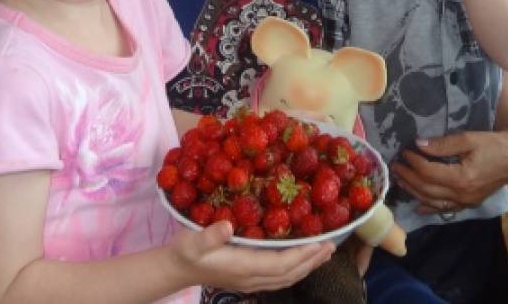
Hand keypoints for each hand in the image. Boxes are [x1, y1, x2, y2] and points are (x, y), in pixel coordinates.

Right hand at [169, 221, 333, 291]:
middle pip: (290, 273)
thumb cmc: (185, 251)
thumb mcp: (192, 241)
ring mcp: (251, 282)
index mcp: (243, 266)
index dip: (302, 255)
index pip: (281, 264)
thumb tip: (228, 226)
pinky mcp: (248, 279)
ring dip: (307, 266)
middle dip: (312, 261)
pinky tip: (301, 261)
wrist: (175, 269)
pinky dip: (295, 269)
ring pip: (286, 278)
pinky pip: (279, 277)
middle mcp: (251, 278)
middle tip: (332, 246)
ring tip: (324, 253)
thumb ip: (210, 235)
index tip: (321, 243)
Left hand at [391, 128, 507, 214]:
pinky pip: (446, 209)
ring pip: (433, 201)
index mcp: (462, 177)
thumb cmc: (493, 144)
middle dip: (408, 177)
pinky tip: (418, 206)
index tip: (405, 151)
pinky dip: (430, 207)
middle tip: (395, 165)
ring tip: (401, 180)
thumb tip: (418, 145)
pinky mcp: (469, 203)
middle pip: (427, 189)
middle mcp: (462, 194)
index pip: (428, 172)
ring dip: (414, 192)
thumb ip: (443, 144)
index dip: (414, 162)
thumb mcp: (468, 139)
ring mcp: (466, 202)